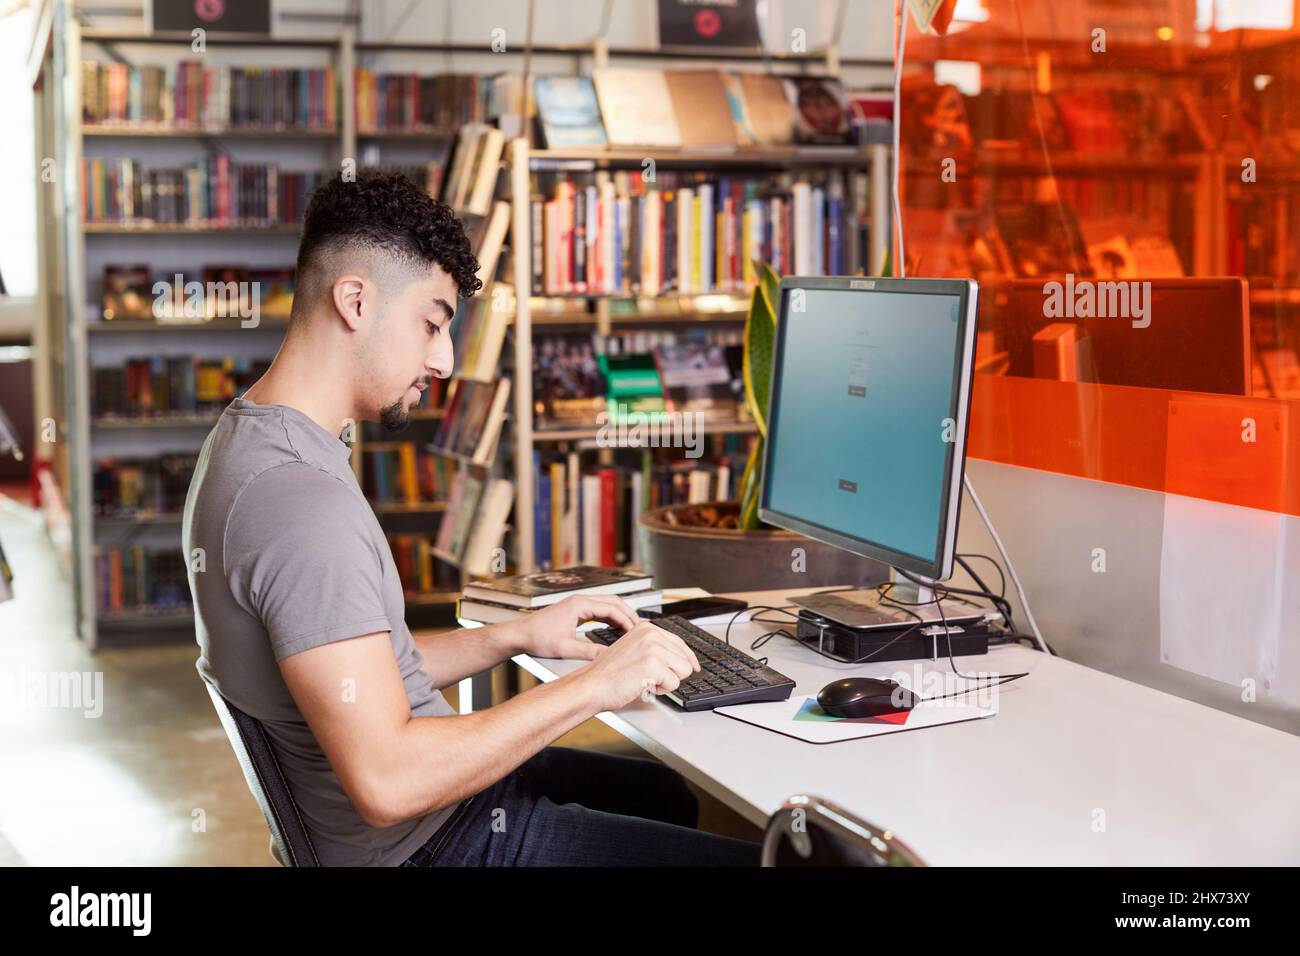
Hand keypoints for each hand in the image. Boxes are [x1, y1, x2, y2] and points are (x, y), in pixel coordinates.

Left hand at [506, 593, 640, 660]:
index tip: (637, 631)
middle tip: (641, 629)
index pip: (612, 608)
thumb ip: (589, 651)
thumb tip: (608, 656)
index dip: (627, 620)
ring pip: (607, 605)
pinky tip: (616, 629)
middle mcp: (580, 600)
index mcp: (579, 605)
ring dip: (620, 615)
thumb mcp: (565, 648)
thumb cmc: (537, 638)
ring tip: (632, 629)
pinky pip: (599, 610)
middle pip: (613, 602)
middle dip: (628, 614)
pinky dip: (610, 618)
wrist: (520, 634)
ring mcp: (578, 604)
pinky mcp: (575, 610)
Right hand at [576, 620, 700, 712]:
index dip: (688, 659)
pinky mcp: (654, 665)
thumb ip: (655, 647)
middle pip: (685, 659)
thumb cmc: (609, 673)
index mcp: (646, 628)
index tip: (695, 667)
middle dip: (672, 673)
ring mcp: (653, 648)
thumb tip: (680, 657)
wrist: (592, 685)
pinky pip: (673, 684)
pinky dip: (660, 690)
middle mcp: (651, 634)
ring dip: (666, 682)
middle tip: (650, 677)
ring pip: (683, 671)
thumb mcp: (633, 649)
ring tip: (645, 680)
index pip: (680, 643)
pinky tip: (642, 685)